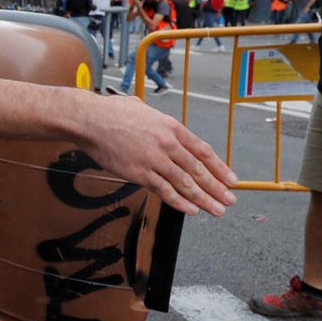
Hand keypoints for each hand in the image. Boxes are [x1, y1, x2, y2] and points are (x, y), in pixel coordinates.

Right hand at [78, 93, 236, 216]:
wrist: (91, 120)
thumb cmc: (112, 112)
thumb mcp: (144, 110)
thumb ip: (157, 122)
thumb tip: (160, 125)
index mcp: (172, 127)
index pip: (203, 151)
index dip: (219, 167)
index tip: (231, 179)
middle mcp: (168, 144)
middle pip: (199, 170)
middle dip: (217, 188)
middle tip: (230, 200)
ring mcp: (154, 160)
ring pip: (186, 183)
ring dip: (204, 199)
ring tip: (217, 210)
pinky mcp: (139, 173)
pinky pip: (164, 191)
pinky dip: (180, 202)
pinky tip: (192, 210)